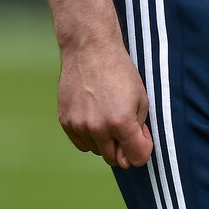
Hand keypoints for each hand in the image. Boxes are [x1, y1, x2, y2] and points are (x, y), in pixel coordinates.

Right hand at [58, 39, 152, 168]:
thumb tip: (135, 149)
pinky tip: (94, 116)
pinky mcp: (66, 121)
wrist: (91, 49)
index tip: (142, 138)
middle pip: (115, 159)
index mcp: (121, 122)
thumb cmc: (120, 70)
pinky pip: (81, 142)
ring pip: (97, 151)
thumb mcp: (141, 96)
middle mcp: (98, 128)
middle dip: (124, 148)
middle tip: (126, 127)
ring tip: (108, 114)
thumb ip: (140, 127)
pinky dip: (89, 136)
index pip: (137, 158)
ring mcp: (79, 126)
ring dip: (105, 141)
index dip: (143, 149)